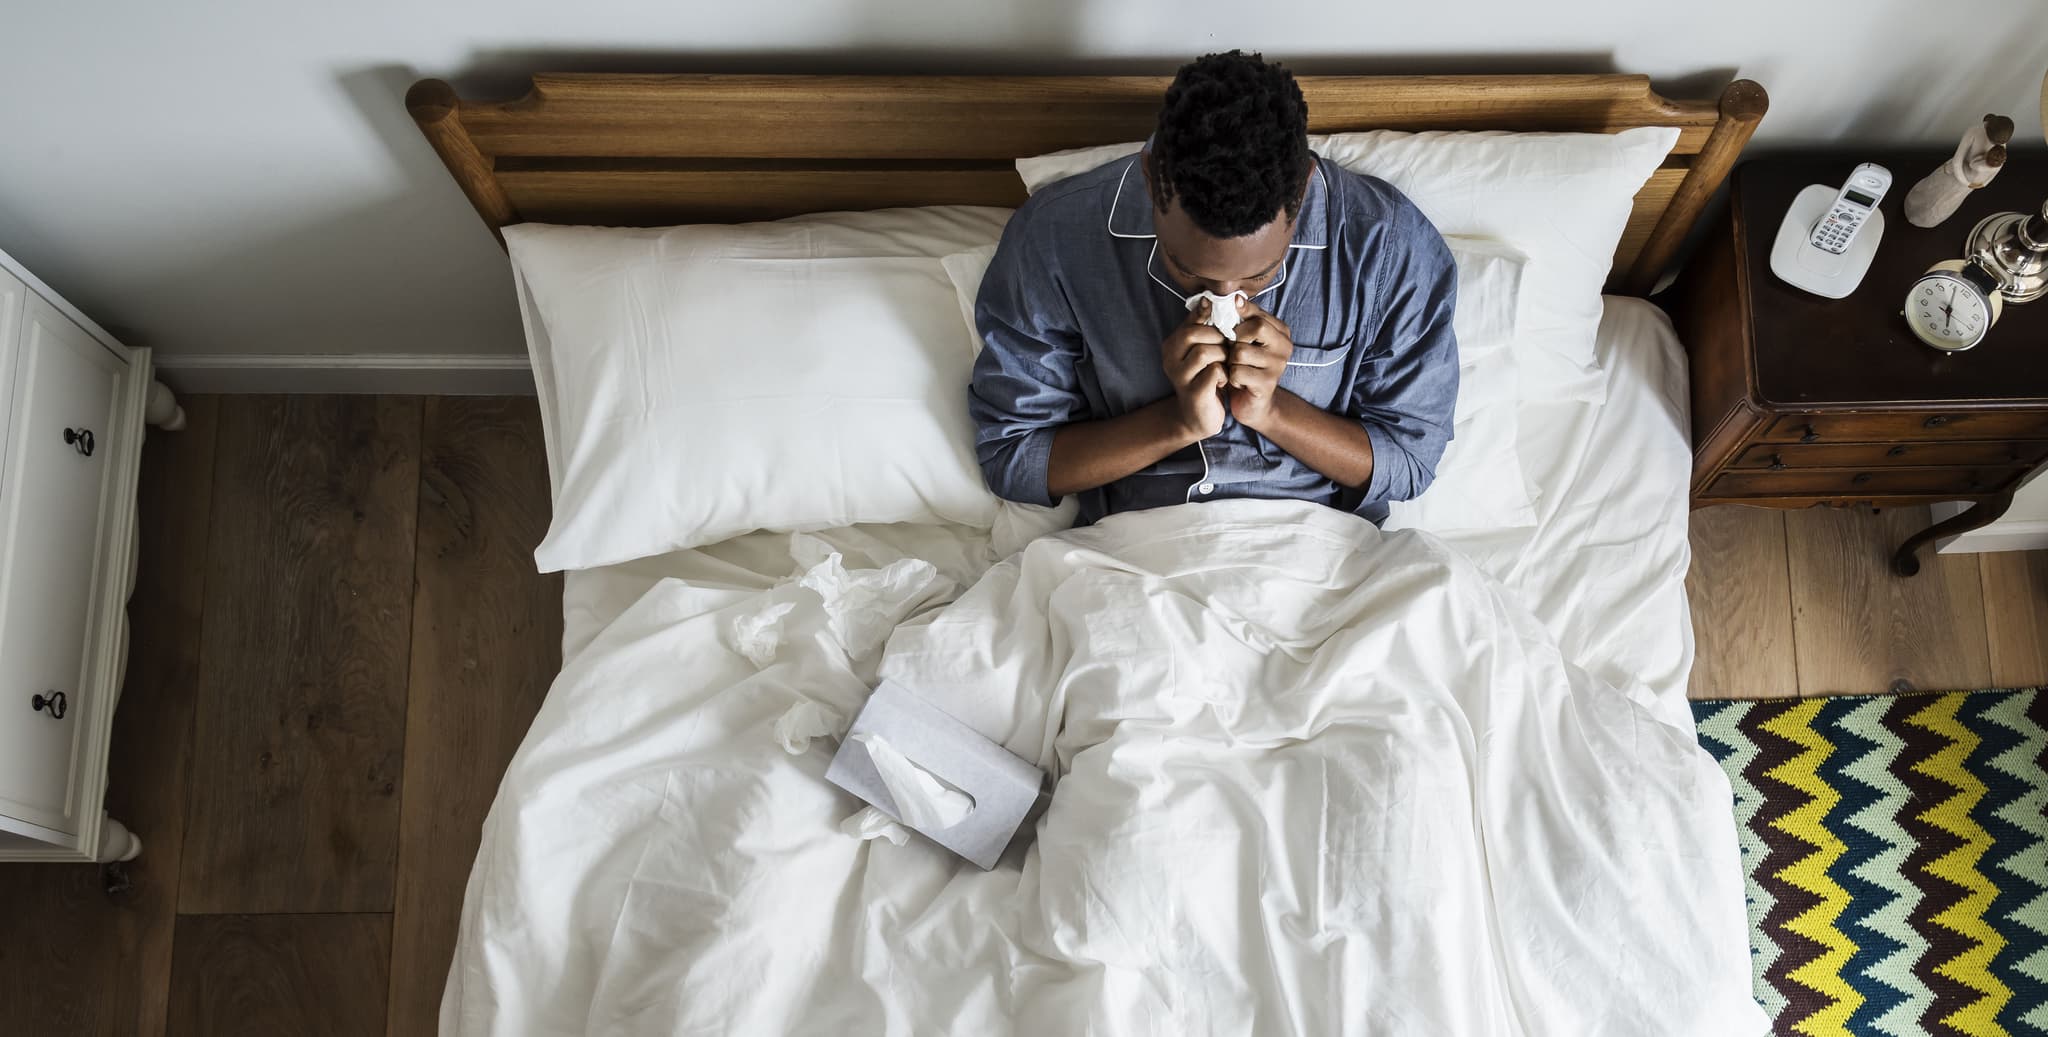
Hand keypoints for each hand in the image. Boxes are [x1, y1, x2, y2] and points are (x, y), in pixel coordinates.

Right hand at [1160, 299, 1229, 438]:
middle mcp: (1169, 359)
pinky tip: (1223, 381)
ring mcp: (1179, 377)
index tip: (1224, 333)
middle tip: (1226, 351)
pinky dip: (1224, 374)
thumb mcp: (1201, 349)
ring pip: (1206, 351)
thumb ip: (1202, 326)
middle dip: (1218, 339)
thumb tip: (1208, 298)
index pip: (1193, 320)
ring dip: (1222, 357)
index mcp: (1171, 344)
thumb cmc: (1204, 378)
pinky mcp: (1193, 393)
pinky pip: (1215, 372)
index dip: (1215, 323)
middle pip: (1196, 333)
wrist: (1198, 417)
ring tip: (1224, 366)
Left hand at [1224, 300, 1293, 429]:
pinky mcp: (1268, 384)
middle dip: (1235, 339)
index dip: (1237, 320)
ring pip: (1241, 351)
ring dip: (1231, 361)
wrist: (1252, 403)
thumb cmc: (1245, 365)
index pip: (1257, 313)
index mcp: (1281, 331)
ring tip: (1234, 367)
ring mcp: (1278, 366)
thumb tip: (1234, 297)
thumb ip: (1241, 318)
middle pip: (1256, 327)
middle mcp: (1285, 346)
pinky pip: (1238, 372)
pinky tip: (1237, 381)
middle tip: (1232, 351)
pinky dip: (1231, 377)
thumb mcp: (1244, 338)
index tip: (1228, 329)